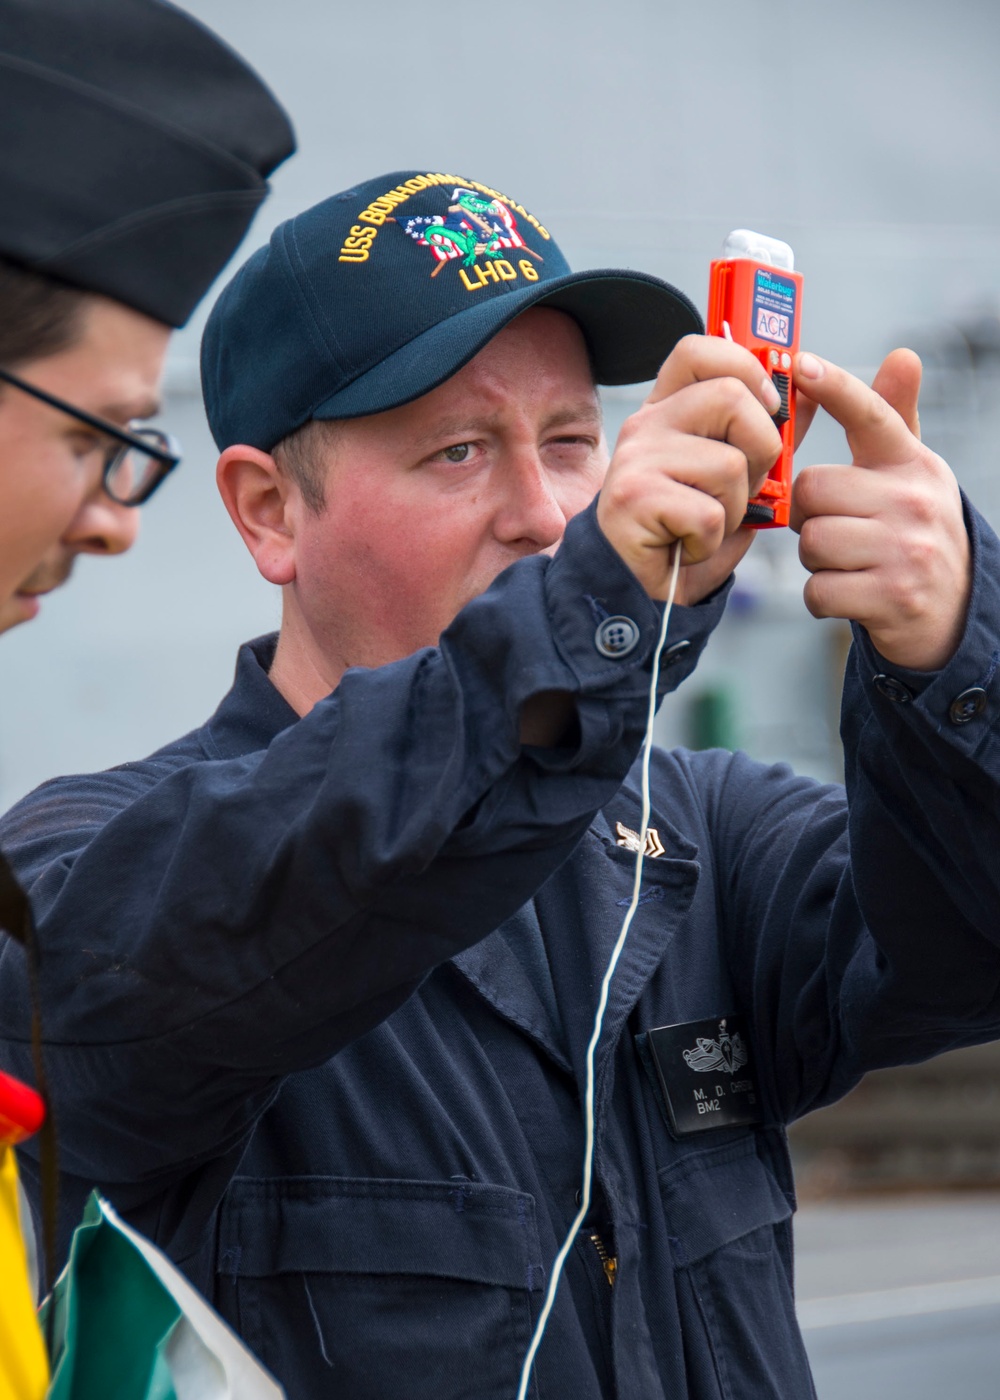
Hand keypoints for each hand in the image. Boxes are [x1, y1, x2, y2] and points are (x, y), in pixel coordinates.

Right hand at [596, 336, 783, 602]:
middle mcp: (645, 425)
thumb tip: (807, 393)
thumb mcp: (733, 479)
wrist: (634, 591)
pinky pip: (709, 514)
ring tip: (706, 525)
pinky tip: (686, 546)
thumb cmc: (684, 533)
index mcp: (666, 411)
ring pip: (729, 464)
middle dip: (761, 449)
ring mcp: (636, 460)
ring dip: (735, 508)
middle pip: (731, 396)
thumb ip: (766, 435)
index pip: (699, 350)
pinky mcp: (633, 499)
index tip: (767, 405)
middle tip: (741, 488)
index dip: (745, 367)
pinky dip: (711, 541)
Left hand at [790, 349, 970, 670]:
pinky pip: (817, 589)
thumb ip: (896, 420)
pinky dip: (821, 597)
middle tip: (835, 528)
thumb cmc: (914, 531)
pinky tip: (848, 592)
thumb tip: (902, 356)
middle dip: (809, 515)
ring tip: (846, 561)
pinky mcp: (891, 597)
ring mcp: (905, 550)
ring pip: (811, 541)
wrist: (955, 610)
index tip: (802, 363)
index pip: (871, 415)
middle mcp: (914, 501)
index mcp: (913, 464)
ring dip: (815, 560)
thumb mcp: (913, 474)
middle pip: (812, 490)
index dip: (834, 387)